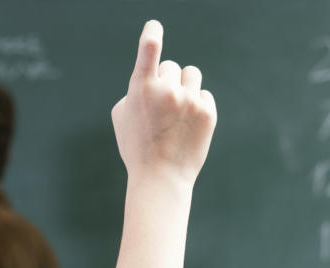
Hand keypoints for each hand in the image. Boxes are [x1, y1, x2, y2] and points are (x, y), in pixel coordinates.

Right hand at [111, 20, 216, 187]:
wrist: (161, 178)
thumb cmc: (136, 147)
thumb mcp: (122, 115)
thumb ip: (136, 90)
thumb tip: (152, 78)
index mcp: (141, 88)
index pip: (149, 50)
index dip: (152, 34)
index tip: (155, 26)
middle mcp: (167, 90)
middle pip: (171, 67)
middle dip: (167, 81)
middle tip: (162, 107)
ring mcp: (190, 101)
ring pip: (192, 74)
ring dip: (185, 86)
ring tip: (178, 111)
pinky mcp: (208, 112)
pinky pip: (204, 94)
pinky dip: (198, 105)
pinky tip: (189, 124)